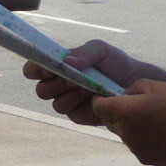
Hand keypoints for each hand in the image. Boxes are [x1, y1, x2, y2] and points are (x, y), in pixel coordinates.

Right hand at [24, 39, 138, 122]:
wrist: (133, 81)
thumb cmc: (113, 62)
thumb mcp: (100, 50)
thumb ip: (83, 53)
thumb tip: (66, 62)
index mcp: (56, 67)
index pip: (32, 69)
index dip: (35, 68)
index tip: (48, 67)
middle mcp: (57, 85)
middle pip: (41, 90)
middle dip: (55, 84)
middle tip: (72, 77)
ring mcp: (66, 101)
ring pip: (54, 103)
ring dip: (69, 94)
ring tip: (87, 85)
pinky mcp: (77, 115)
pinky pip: (69, 112)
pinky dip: (79, 103)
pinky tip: (93, 95)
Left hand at [87, 80, 165, 165]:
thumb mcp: (161, 87)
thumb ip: (136, 87)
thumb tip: (124, 95)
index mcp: (127, 112)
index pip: (98, 106)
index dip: (101, 98)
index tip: (109, 94)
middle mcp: (127, 132)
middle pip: (109, 120)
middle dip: (116, 111)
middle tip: (137, 104)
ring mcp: (135, 148)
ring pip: (123, 133)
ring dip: (130, 124)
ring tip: (155, 118)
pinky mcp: (145, 159)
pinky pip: (135, 144)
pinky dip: (142, 137)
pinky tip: (162, 132)